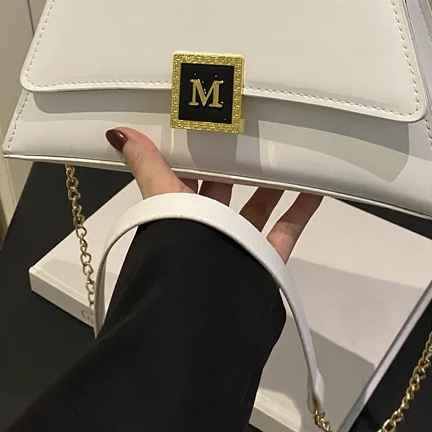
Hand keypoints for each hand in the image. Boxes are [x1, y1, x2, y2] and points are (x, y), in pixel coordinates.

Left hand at [106, 128, 320, 262]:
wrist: (204, 305)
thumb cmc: (179, 243)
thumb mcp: (161, 195)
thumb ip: (145, 163)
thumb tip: (116, 132)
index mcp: (177, 214)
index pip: (184, 178)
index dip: (194, 155)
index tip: (209, 126)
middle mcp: (205, 230)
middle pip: (223, 191)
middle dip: (235, 165)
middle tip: (251, 132)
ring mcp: (236, 245)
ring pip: (256, 208)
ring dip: (270, 183)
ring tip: (286, 153)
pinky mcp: (264, 259)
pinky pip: (286, 229)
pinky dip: (301, 209)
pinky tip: (315, 186)